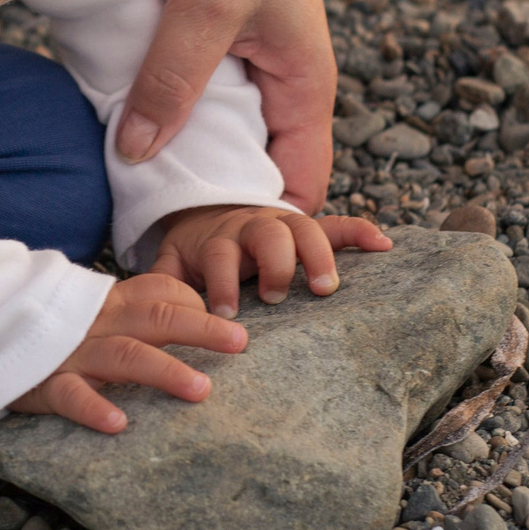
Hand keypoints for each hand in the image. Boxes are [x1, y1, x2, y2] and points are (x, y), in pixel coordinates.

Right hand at [12, 273, 244, 433]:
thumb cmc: (56, 328)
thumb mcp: (97, 310)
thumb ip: (138, 310)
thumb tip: (194, 316)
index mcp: (113, 302)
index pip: (162, 291)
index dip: (196, 304)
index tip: (230, 329)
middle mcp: (100, 323)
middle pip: (156, 318)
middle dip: (201, 329)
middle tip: (239, 343)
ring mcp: (73, 353)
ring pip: (125, 356)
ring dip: (164, 371)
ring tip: (200, 390)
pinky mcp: (45, 383)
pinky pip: (71, 395)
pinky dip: (94, 408)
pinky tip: (119, 423)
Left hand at [120, 0, 338, 213]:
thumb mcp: (203, 7)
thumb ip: (172, 83)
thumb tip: (139, 157)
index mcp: (306, 84)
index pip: (298, 187)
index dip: (261, 226)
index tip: (207, 255)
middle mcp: (280, 77)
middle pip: (253, 165)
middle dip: (213, 200)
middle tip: (156, 234)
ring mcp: (243, 53)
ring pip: (214, 126)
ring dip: (179, 152)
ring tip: (133, 192)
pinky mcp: (206, 28)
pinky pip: (187, 87)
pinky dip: (159, 107)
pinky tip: (120, 123)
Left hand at [152, 206, 392, 317]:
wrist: (212, 216)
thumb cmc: (195, 254)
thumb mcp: (172, 262)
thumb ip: (161, 280)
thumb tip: (145, 303)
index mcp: (219, 239)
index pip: (220, 256)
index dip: (222, 283)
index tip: (225, 313)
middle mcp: (253, 227)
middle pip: (268, 235)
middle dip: (274, 265)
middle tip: (275, 297)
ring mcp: (283, 225)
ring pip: (305, 230)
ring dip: (317, 256)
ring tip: (324, 288)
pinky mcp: (307, 229)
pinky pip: (338, 224)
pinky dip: (360, 231)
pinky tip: (383, 246)